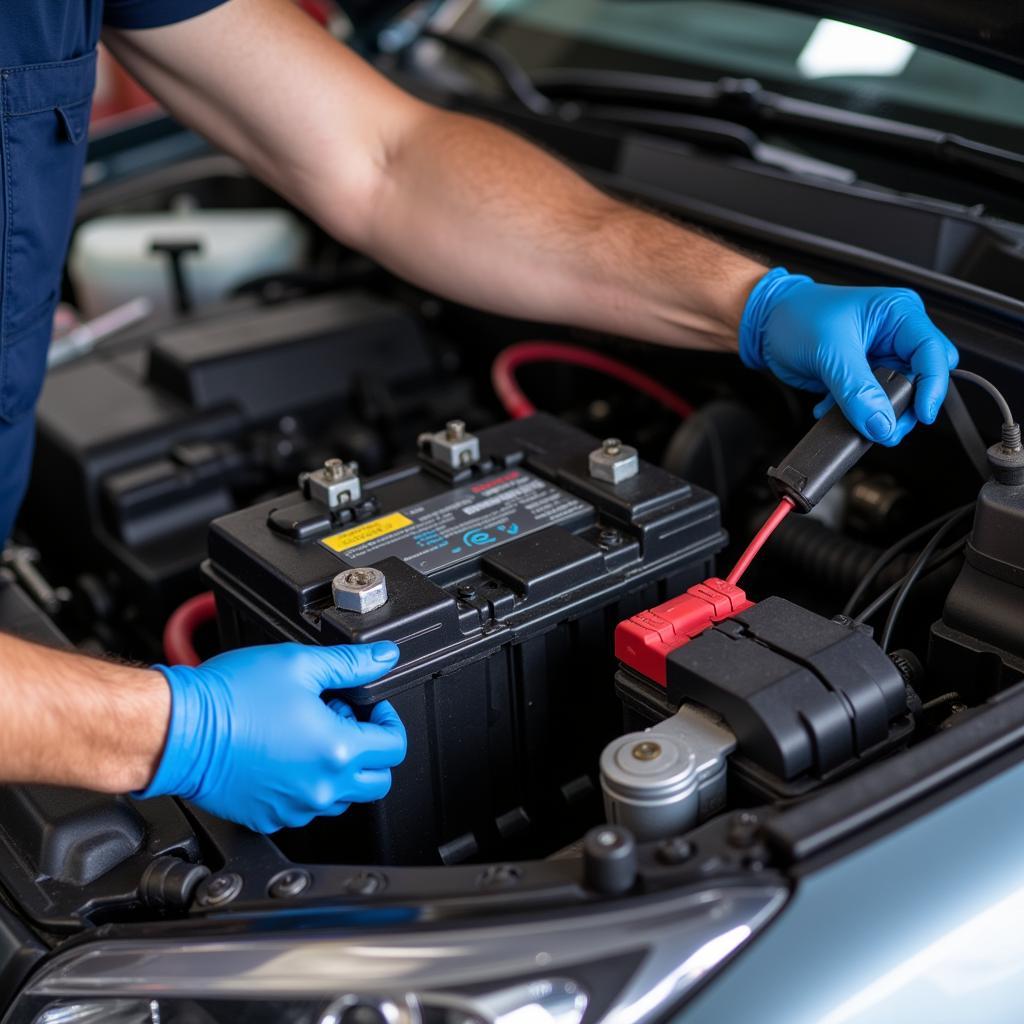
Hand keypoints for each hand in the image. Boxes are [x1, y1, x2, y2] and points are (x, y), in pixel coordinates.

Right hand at [137, 642, 405, 832]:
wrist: (178, 730)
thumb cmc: (229, 698)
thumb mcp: (300, 665)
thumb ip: (351, 664)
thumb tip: (384, 659)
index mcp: (336, 751)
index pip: (394, 748)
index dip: (387, 720)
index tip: (368, 707)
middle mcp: (320, 787)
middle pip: (377, 781)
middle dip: (370, 750)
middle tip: (343, 721)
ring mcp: (294, 808)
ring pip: (341, 798)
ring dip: (338, 769)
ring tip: (309, 734)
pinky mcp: (268, 817)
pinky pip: (304, 808)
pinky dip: (305, 785)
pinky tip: (285, 754)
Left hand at [739, 268, 957, 445]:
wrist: (767, 325)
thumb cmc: (796, 316)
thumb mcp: (830, 352)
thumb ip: (857, 390)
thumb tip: (880, 422)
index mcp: (899, 313)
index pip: (933, 352)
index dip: (933, 386)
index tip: (922, 413)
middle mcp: (895, 335)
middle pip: (922, 379)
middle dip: (905, 406)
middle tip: (885, 425)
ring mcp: (880, 357)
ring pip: (897, 397)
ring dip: (876, 414)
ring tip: (852, 420)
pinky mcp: (863, 376)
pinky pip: (872, 404)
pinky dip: (855, 413)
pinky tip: (830, 409)